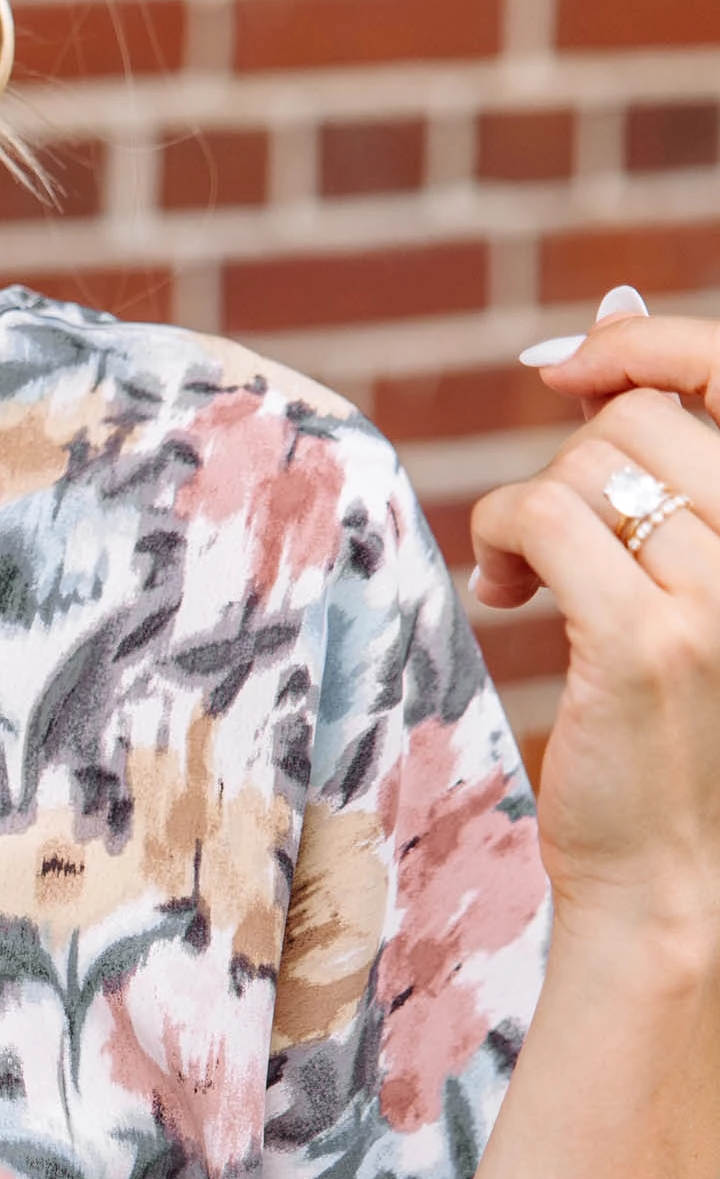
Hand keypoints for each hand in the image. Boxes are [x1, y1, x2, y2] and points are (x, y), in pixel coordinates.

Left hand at [470, 295, 719, 957]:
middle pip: (635, 419)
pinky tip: (502, 595)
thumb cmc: (669, 718)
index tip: (564, 367)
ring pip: (582, 465)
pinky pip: (542, 517)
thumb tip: (608, 311)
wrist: (669, 867)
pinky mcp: (648, 639)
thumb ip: (660, 451)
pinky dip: (498, 540)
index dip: (643, 341)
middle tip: (546, 546)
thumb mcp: (680, 568)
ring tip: (519, 578)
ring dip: (520, 512)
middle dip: (565, 465)